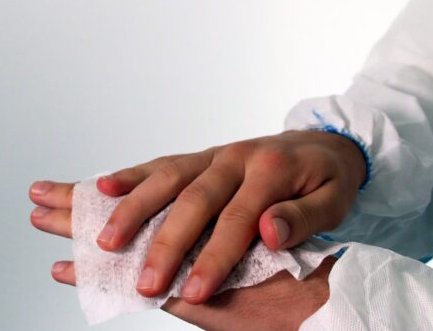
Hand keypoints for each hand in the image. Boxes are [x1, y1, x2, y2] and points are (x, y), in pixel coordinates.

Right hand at [30, 129, 363, 304]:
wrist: (322, 142)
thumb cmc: (327, 177)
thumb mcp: (335, 198)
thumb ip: (305, 216)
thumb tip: (270, 230)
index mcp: (269, 169)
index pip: (238, 218)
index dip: (215, 255)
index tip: (193, 289)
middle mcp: (232, 158)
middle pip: (191, 199)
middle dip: (163, 242)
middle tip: (143, 281)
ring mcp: (211, 156)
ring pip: (163, 179)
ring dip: (128, 206)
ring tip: (97, 234)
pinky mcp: (197, 158)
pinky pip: (158, 166)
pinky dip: (128, 177)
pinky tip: (98, 186)